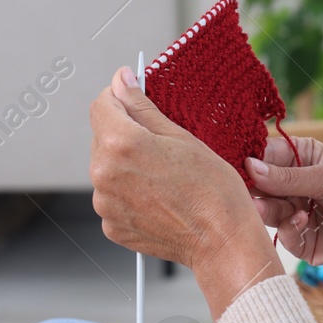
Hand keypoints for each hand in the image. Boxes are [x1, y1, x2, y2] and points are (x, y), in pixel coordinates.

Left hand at [90, 68, 281, 318]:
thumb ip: (142, 106)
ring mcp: (105, 204)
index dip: (119, 96)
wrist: (222, 241)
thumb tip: (121, 81)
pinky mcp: (112, 226)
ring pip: (108, 168)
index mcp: (120, 144)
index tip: (134, 97)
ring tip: (164, 177)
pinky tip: (158, 197)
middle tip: (162, 145)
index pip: (101, 104)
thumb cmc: (213, 189)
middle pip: (103, 137)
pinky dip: (130, 193)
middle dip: (126, 133)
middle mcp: (103, 173)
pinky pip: (114, 197)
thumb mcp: (181, 136)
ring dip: (127, 165)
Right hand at [247, 138, 322, 293]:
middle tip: (249, 191)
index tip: (237, 164)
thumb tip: (249, 166)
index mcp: (302, 158)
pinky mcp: (303, 243)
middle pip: (260, 185)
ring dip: (269, 209)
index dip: (250, 159)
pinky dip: (289, 229)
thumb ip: (289, 176)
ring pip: (266, 211)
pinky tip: (304, 222)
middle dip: (255, 189)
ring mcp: (298, 214)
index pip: (266, 155)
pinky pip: (283, 236)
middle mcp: (296, 185)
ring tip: (271, 207)